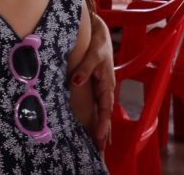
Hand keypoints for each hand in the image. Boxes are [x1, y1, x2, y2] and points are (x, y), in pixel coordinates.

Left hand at [72, 14, 114, 150]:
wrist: (101, 33)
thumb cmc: (98, 43)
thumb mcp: (93, 54)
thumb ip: (85, 68)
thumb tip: (76, 82)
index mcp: (108, 83)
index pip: (105, 108)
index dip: (102, 123)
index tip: (98, 136)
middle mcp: (107, 88)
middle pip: (105, 114)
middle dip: (103, 132)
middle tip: (100, 150)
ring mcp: (102, 88)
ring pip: (102, 112)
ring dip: (101, 128)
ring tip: (99, 145)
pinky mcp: (97, 86)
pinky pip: (98, 106)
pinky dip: (98, 118)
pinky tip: (94, 127)